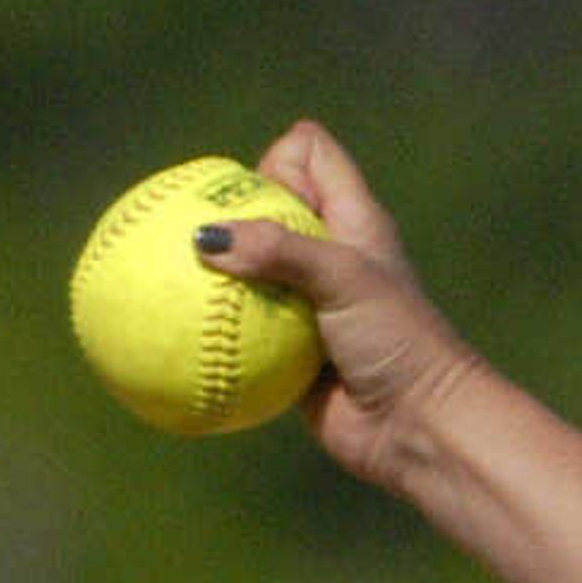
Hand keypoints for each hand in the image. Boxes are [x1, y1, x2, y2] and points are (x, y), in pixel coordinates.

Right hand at [187, 121, 486, 494]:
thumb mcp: (345, 281)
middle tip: (195, 236)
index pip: (309, 154)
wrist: (420, 427)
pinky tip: (167, 332)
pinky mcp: (288, 349)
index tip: (263, 195)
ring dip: (211, 274)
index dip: (280, 158)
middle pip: (266, 205)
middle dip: (227, 210)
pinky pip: (237, 328)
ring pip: (246, 270)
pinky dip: (209, 326)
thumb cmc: (398, 342)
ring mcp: (307, 303)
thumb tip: (205, 239)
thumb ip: (281, 251)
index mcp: (354, 221)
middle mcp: (330, 255)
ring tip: (160, 275)